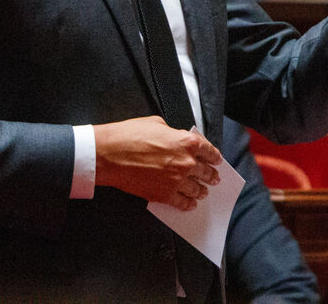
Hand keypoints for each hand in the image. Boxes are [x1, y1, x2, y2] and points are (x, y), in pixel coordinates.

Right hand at [94, 116, 221, 210]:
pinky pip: (182, 203)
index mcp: (187, 142)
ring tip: (203, 192)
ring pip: (196, 189)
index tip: (217, 160)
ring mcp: (176, 181)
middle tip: (214, 178)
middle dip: (211, 175)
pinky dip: (188, 204)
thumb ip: (172, 133)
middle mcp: (186, 163)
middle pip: (206, 172)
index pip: (209, 151)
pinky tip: (190, 204)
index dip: (215, 157)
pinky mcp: (164, 194)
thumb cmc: (129, 136)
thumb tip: (175, 139)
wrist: (110, 154)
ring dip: (202, 191)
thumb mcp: (157, 123)